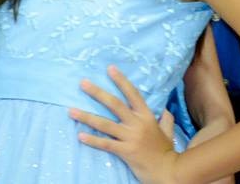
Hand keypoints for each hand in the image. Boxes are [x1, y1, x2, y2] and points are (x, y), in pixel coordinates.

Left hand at [69, 65, 177, 183]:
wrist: (168, 171)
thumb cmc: (166, 151)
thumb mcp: (168, 132)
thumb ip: (166, 119)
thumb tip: (164, 109)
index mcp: (147, 116)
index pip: (133, 94)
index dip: (121, 81)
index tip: (110, 68)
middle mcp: (137, 124)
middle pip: (114, 104)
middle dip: (97, 93)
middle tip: (83, 83)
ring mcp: (130, 137)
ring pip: (105, 124)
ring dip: (86, 116)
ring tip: (71, 110)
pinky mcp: (125, 151)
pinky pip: (105, 144)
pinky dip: (92, 140)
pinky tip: (80, 135)